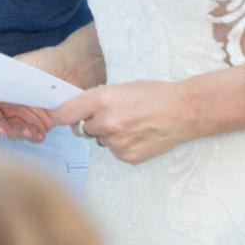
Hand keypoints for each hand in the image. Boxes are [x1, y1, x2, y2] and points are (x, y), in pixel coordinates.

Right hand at [0, 44, 93, 141]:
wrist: (77, 68)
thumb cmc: (48, 62)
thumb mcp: (19, 66)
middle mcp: (7, 103)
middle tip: (5, 130)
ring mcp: (22, 115)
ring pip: (10, 132)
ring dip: (17, 134)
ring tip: (31, 131)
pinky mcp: (39, 125)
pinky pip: (29, 137)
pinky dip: (32, 137)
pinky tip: (40, 133)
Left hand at [52, 79, 198, 163]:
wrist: (184, 111)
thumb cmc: (154, 94)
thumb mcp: (121, 87)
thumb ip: (96, 99)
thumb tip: (77, 111)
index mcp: (101, 100)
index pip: (65, 114)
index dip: (62, 114)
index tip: (61, 115)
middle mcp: (106, 123)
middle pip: (80, 129)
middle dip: (90, 123)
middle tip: (110, 116)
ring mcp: (117, 143)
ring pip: (99, 141)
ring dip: (107, 135)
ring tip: (130, 124)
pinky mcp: (128, 157)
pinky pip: (115, 152)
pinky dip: (122, 145)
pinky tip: (138, 135)